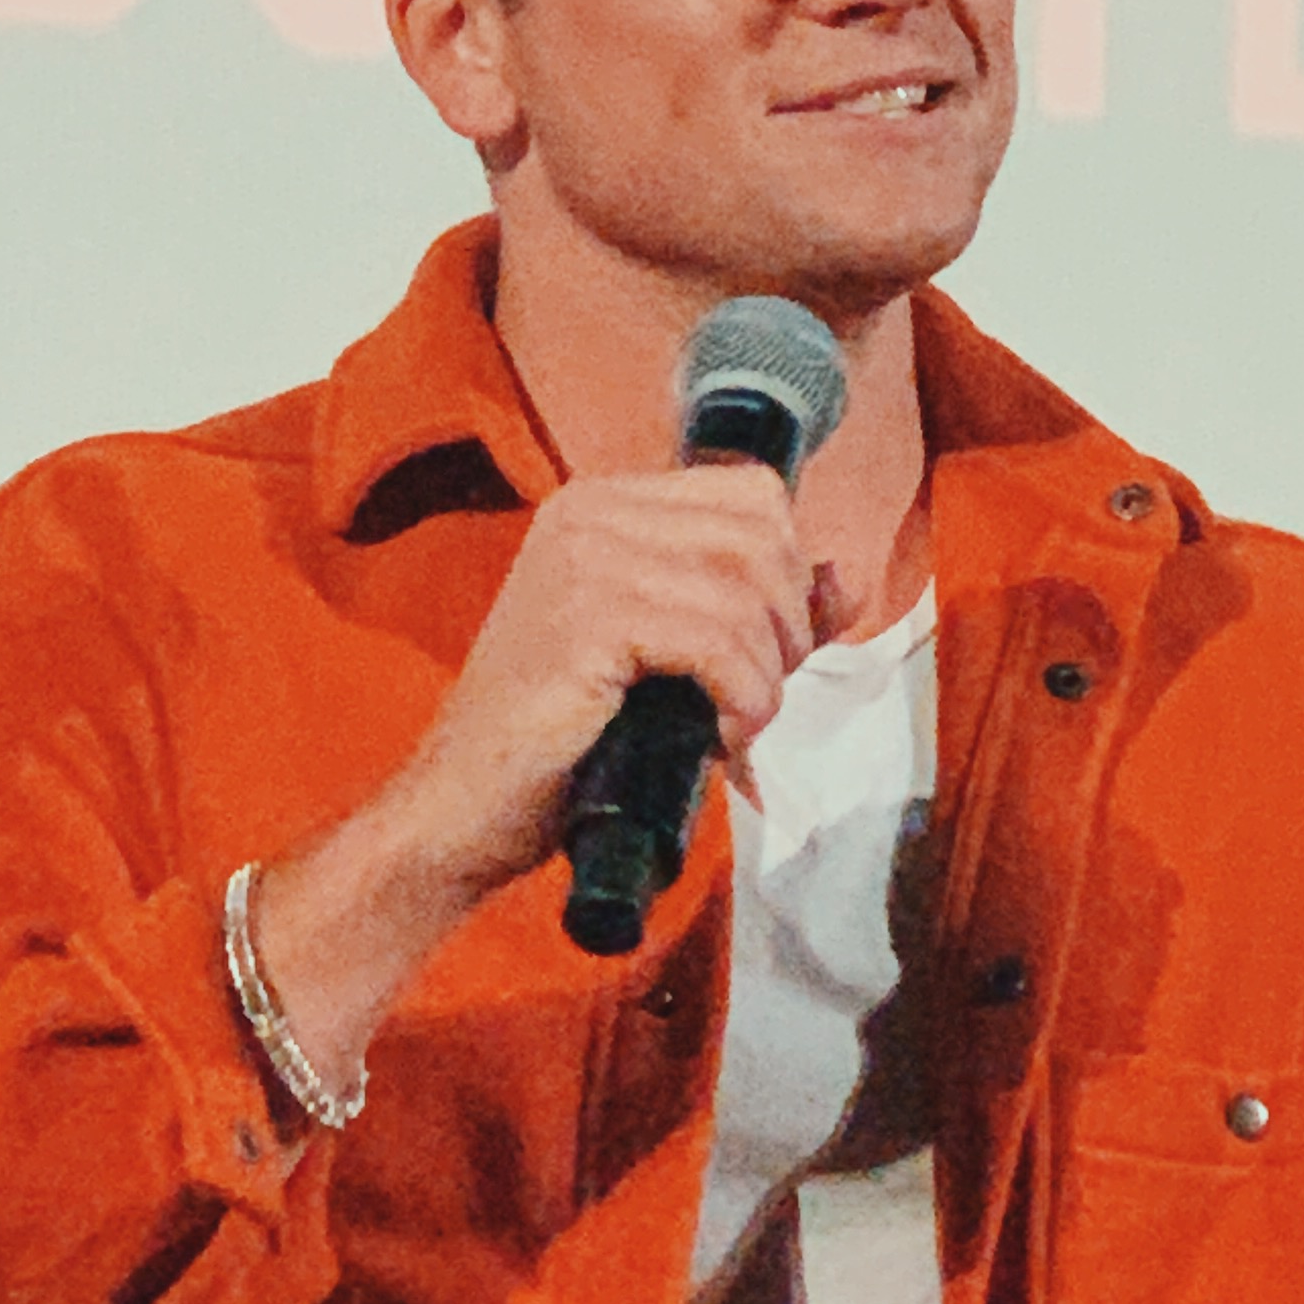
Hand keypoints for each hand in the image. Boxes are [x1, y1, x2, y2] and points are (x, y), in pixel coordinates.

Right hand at [397, 460, 822, 891]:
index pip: (753, 494)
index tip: (770, 652)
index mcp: (604, 503)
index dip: (788, 573)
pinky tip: (721, 738)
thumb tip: (841, 577)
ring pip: (746, 590)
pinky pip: (719, 641)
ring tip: (735, 726)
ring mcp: (584, 558)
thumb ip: (752, 612)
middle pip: (761, 534)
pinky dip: (744, 697)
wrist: (461, 808)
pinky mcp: (588, 618)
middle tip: (755, 697)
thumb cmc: (565, 743)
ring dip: (766, 673)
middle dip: (786, 625)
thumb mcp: (671, 660)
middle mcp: (590, 511)